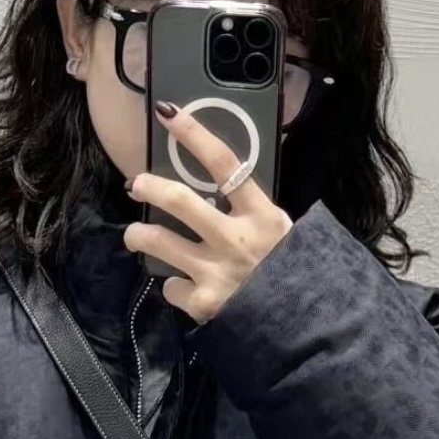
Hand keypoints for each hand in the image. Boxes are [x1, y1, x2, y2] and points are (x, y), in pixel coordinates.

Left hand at [123, 102, 293, 323]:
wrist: (302, 325)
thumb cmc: (291, 274)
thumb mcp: (282, 234)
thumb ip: (251, 213)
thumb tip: (221, 188)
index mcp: (261, 215)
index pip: (224, 163)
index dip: (194, 134)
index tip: (169, 112)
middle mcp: (236, 239)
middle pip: (180, 200)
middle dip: (150, 186)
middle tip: (137, 184)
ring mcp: (217, 271)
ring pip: (157, 241)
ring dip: (138, 235)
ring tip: (136, 235)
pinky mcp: (203, 302)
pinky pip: (170, 287)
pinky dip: (173, 286)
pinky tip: (186, 288)